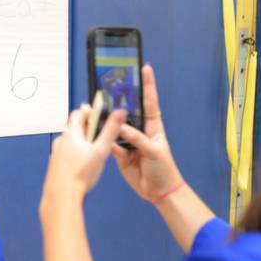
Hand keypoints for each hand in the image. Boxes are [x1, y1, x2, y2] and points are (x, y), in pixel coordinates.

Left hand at [42, 106, 125, 204]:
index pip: (79, 113)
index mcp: (71, 134)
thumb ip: (110, 130)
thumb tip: (119, 112)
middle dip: (89, 130)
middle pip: (76, 128)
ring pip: (71, 142)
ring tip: (94, 154)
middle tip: (102, 137)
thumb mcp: (101, 150)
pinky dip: (76, 155)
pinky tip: (83, 166)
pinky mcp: (55, 165)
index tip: (101, 115)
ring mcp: (56, 153)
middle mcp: (61, 141)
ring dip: (83, 143)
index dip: (90, 112)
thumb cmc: (80, 175)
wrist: (62, 196)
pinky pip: (67, 154)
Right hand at [111, 65, 183, 203]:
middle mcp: (140, 131)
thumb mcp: (154, 151)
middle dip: (120, 99)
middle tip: (111, 85)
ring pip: (116, 128)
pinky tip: (97, 133)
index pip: (150, 102)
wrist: (158, 191)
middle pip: (128, 112)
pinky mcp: (120, 154)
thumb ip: (137, 138)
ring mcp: (129, 142)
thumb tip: (120, 127)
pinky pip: (110, 143)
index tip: (144, 69)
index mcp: (153, 127)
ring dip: (108, 120)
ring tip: (98, 108)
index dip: (147, 86)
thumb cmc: (163, 168)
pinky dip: (104, 139)